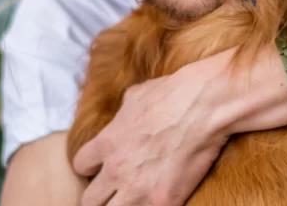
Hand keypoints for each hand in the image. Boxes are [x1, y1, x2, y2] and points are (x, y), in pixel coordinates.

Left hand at [73, 58, 231, 205]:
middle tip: (122, 188)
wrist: (205, 104)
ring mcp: (137, 190)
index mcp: (107, 142)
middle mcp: (116, 170)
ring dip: (125, 205)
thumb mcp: (139, 94)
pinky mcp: (162, 203)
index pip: (81, 166)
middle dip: (103, 195)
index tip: (107, 165)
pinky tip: (164, 198)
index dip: (94, 167)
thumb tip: (124, 113)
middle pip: (89, 201)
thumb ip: (124, 111)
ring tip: (140, 197)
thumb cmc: (176, 93)